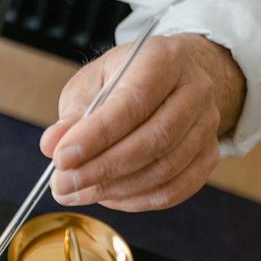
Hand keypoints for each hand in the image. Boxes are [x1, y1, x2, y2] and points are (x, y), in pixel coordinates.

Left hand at [40, 33, 245, 212]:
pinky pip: (175, 190)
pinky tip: (108, 197)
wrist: (176, 78)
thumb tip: (51, 145)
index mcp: (164, 60)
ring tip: (78, 192)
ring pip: (165, 170)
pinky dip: (137, 200)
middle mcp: (195, 91)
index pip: (133, 102)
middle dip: (102, 169)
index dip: (96, 135)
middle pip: (153, 141)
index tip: (62, 158)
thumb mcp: (94, 82)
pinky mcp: (209, 155)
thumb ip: (74, 114)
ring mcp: (207, 125)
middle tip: (64, 185)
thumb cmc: (129, 79)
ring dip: (115, 189)